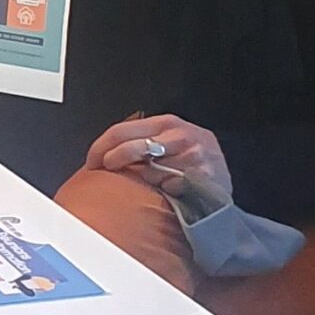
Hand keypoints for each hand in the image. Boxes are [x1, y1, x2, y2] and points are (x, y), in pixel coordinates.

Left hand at [87, 114, 232, 199]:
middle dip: (110, 160)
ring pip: (146, 169)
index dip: (100, 146)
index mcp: (167, 123)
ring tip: (143, 182)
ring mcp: (191, 156)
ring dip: (139, 178)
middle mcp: (180, 135)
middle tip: (103, 170)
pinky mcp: (200, 177)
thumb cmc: (192, 162)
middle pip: (130, 146)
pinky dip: (162, 191)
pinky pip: (167, 187)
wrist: (223, 183)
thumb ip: (143, 140)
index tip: (91, 161)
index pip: (121, 130)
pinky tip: (166, 191)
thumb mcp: (169, 141)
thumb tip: (104, 152)